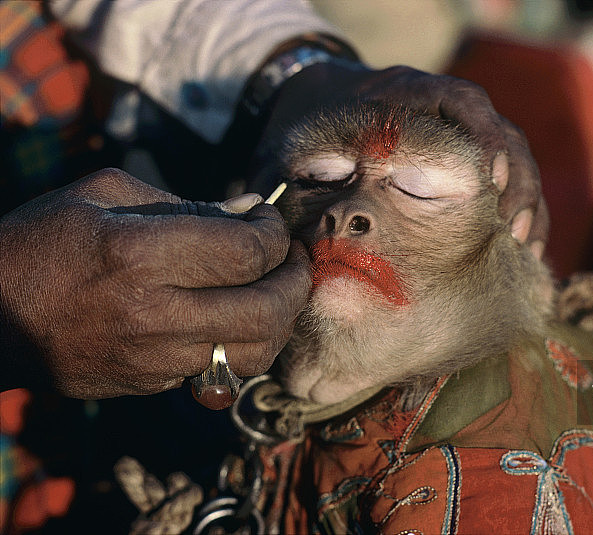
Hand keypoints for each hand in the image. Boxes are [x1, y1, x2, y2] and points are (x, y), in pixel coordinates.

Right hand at [0, 168, 310, 397]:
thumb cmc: (40, 242)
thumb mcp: (101, 196)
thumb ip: (184, 202)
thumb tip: (250, 211)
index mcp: (139, 253)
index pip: (247, 251)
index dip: (275, 234)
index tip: (271, 222)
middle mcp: (153, 313)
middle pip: (266, 310)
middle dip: (295, 280)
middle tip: (292, 258)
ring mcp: (153, 358)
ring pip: (256, 352)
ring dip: (282, 319)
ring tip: (277, 289)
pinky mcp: (150, 385)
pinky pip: (223, 371)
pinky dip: (247, 344)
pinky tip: (241, 316)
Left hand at [263, 63, 547, 254]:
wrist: (311, 104)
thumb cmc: (299, 134)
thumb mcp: (285, 157)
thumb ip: (281, 188)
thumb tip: (270, 235)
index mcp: (399, 95)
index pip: (458, 101)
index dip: (481, 137)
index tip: (489, 179)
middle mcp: (436, 104)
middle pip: (498, 127)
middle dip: (515, 175)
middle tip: (512, 225)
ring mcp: (454, 126)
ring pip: (512, 149)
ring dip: (525, 194)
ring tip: (524, 242)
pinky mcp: (462, 152)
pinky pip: (508, 169)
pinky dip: (521, 202)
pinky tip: (524, 243)